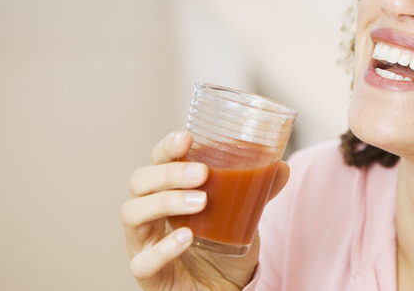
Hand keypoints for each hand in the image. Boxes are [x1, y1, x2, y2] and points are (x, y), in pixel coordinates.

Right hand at [120, 131, 289, 289]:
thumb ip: (257, 191)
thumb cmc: (220, 248)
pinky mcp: (147, 275)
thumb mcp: (240, 215)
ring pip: (132, 214)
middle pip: (140, 182)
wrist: (220, 290)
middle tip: (202, 173)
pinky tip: (186, 237)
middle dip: (169, 173)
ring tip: (201, 202)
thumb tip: (281, 167)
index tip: (187, 137)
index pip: (156, 161)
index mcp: (165, 192)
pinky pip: (143, 260)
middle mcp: (147, 215)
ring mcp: (143, 244)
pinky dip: (164, 247)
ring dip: (166, 202)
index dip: (167, 147)